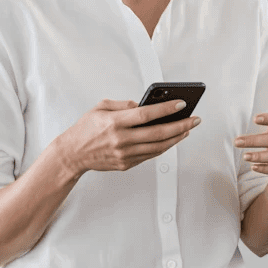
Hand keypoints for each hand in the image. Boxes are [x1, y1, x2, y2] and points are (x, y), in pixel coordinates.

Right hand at [57, 98, 200, 176]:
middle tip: (195, 119)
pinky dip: (164, 146)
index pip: (146, 115)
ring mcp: (124, 154)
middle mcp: (121, 140)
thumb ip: (124, 105)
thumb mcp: (102, 107)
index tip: (181, 103)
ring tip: (188, 128)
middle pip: (157, 133)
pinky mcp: (126, 164)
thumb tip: (146, 105)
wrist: (72, 154)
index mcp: (114, 122)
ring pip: (158, 147)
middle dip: (180, 125)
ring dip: (177, 138)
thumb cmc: (86, 128)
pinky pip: (150, 155)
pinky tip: (173, 138)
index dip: (166, 109)